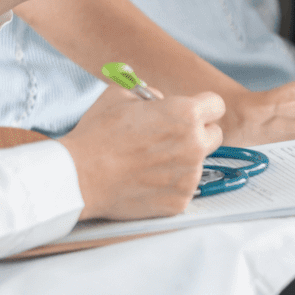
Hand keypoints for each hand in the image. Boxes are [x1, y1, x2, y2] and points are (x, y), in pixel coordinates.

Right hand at [59, 85, 224, 219]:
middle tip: (172, 138)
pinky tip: (146, 181)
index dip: (204, 107)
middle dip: (198, 134)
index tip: (195, 113)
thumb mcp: (121, 95)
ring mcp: (189, 175)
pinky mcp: (180, 200)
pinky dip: (170, 185)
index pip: (216, 105)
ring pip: (199, 163)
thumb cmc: (97, 134)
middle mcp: (194, 144)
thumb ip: (150, 94)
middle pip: (214, 135)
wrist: (78, 177)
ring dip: (182, 161)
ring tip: (149, 162)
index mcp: (185, 114)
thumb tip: (161, 100)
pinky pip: (184, 188)